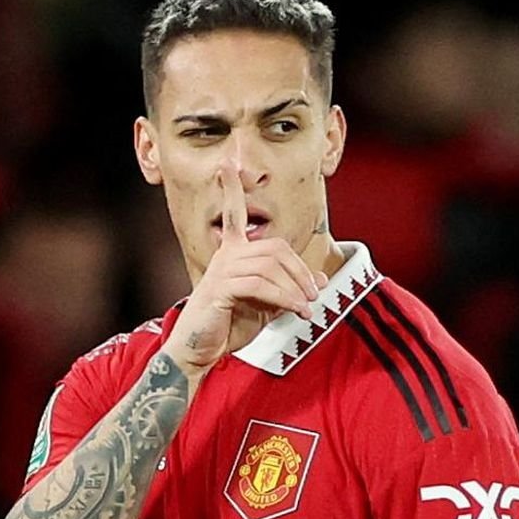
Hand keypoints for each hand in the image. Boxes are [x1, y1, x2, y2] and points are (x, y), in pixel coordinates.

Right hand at [162, 168, 326, 377]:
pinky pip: (260, 285)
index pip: (234, 215)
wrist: (200, 352)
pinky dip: (284, 298)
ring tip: (307, 307)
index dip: (231, 189)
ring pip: (270, 266)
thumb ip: (288, 289)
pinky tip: (295, 310)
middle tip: (314, 293)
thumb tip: (318, 280)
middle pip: (274, 247)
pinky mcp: (220, 289)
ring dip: (295, 288)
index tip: (227, 165)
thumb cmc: (229, 327)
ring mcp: (221, 271)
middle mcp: (225, 256)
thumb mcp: (266, 305)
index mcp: (232, 253)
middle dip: (299, 270)